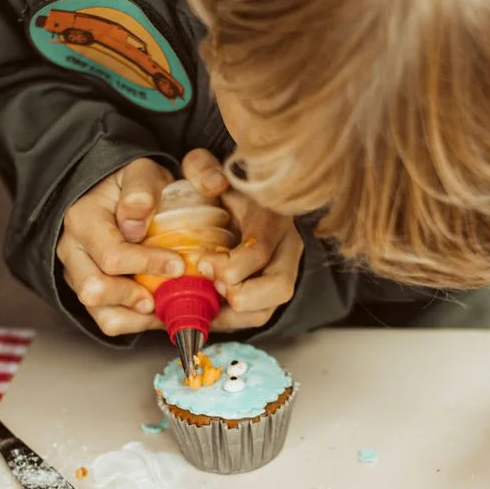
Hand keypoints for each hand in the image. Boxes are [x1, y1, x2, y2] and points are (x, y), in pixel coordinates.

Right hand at [57, 158, 183, 337]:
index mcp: (83, 219)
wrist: (116, 195)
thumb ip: (141, 188)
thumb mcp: (141, 171)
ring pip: (100, 314)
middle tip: (166, 292)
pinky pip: (108, 320)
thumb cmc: (132, 186)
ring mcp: (77, 274)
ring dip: (137, 317)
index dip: (148, 264)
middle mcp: (72, 250)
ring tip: (163, 305)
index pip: (111, 255)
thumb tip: (135, 221)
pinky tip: (158, 310)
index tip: (178, 265)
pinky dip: (136, 322)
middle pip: (94, 291)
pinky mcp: (88, 291)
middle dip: (134, 297)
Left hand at [183, 149, 302, 330]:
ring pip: (271, 307)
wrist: (235, 197)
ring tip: (207, 300)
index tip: (205, 264)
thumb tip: (214, 185)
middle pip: (280, 286)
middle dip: (241, 296)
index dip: (233, 265)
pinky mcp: (272, 288)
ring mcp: (284, 270)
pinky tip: (208, 311)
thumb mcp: (208, 167)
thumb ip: (203, 168)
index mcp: (271, 216)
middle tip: (212, 287)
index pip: (261, 249)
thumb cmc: (219, 185)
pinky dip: (231, 320)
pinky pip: (259, 316)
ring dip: (235, 314)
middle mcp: (286, 246)